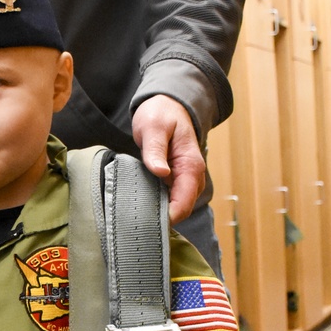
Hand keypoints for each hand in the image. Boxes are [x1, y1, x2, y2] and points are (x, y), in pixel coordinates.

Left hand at [131, 95, 205, 223]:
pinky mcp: (176, 180)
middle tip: (137, 225)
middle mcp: (193, 177)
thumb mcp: (153, 127)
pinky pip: (170, 200)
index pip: (184, 203)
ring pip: (177, 207)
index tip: (147, 223)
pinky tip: (141, 207)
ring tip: (137, 219)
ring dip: (160, 214)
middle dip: (163, 220)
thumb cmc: (161, 114)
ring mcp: (185, 180)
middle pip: (182, 210)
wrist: (167, 105)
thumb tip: (160, 172)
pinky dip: (158, 206)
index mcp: (191, 166)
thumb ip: (155, 150)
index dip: (168, 217)